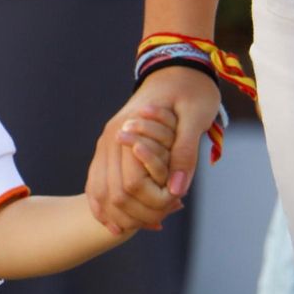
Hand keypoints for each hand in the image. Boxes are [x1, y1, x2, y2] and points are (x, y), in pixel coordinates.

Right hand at [86, 66, 220, 232]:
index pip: (131, 184)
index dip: (152, 204)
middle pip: (111, 193)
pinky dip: (103, 203)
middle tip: (161, 223)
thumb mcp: (196, 117)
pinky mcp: (108, 145)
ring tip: (142, 226)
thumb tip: (177, 191)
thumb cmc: (190, 90)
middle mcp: (111, 138)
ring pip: (98, 190)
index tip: (175, 208)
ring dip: (117, 214)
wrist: (175, 67)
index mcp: (129, 130)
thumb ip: (184, 153)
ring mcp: (106, 142)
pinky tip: (117, 221)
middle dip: (135, 214)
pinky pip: (96, 180)